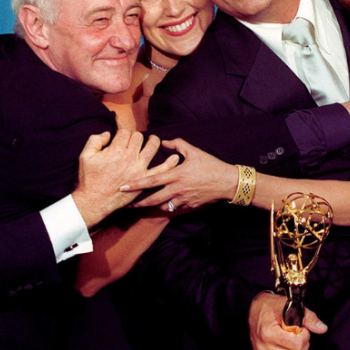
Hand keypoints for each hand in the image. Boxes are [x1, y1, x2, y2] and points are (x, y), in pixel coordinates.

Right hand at [72, 129, 178, 226]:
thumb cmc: (90, 179)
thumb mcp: (86, 156)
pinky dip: (170, 163)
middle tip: (134, 141)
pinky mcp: (145, 180)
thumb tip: (107, 134)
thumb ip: (95, 140)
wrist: (95, 200)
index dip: (123, 133)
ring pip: (152, 148)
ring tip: (153, 140)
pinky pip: (161, 169)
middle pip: (139, 138)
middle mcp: (130, 157)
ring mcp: (139, 168)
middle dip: (136, 137)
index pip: (125, 133)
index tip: (122, 137)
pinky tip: (175, 157)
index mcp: (116, 150)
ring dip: (154, 141)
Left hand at [120, 138, 238, 210]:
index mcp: (175, 175)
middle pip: (153, 199)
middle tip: (127, 204)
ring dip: (154, 205)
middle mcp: (177, 189)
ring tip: (147, 203)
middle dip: (138, 203)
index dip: (135, 184)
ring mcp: (184, 199)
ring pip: (163, 206)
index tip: (123, 187)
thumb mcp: (194, 151)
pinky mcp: (190, 206)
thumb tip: (165, 141)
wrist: (227, 182)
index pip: (150, 180)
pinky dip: (170, 206)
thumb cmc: (211, 165)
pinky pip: (176, 208)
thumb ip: (178, 145)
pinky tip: (167, 204)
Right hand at [248, 291, 327, 349]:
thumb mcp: (290, 305)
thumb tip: (322, 329)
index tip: (301, 327)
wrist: (254, 308)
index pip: (297, 345)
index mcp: (268, 333)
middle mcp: (263, 347)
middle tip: (298, 333)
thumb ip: (308, 317)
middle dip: (302, 345)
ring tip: (290, 336)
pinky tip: (283, 342)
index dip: (304, 335)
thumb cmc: (272, 305)